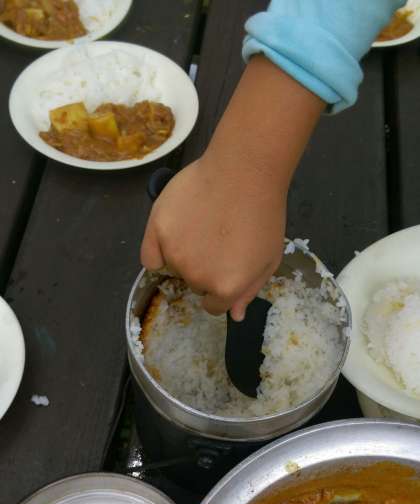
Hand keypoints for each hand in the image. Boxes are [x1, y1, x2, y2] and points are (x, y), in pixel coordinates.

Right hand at [140, 154, 285, 320]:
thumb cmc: (264, 213)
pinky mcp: (157, 231)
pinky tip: (172, 235)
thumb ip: (249, 290)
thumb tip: (234, 316)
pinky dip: (157, 251)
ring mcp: (174, 254)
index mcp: (225, 288)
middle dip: (205, 269)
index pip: (214, 306)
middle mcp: (197, 277)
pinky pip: (149, 257)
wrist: (244, 170)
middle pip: (195, 285)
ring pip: (174, 268)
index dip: (221, 288)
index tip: (225, 267)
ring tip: (202, 225)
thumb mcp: (269, 259)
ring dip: (185, 255)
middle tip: (218, 239)